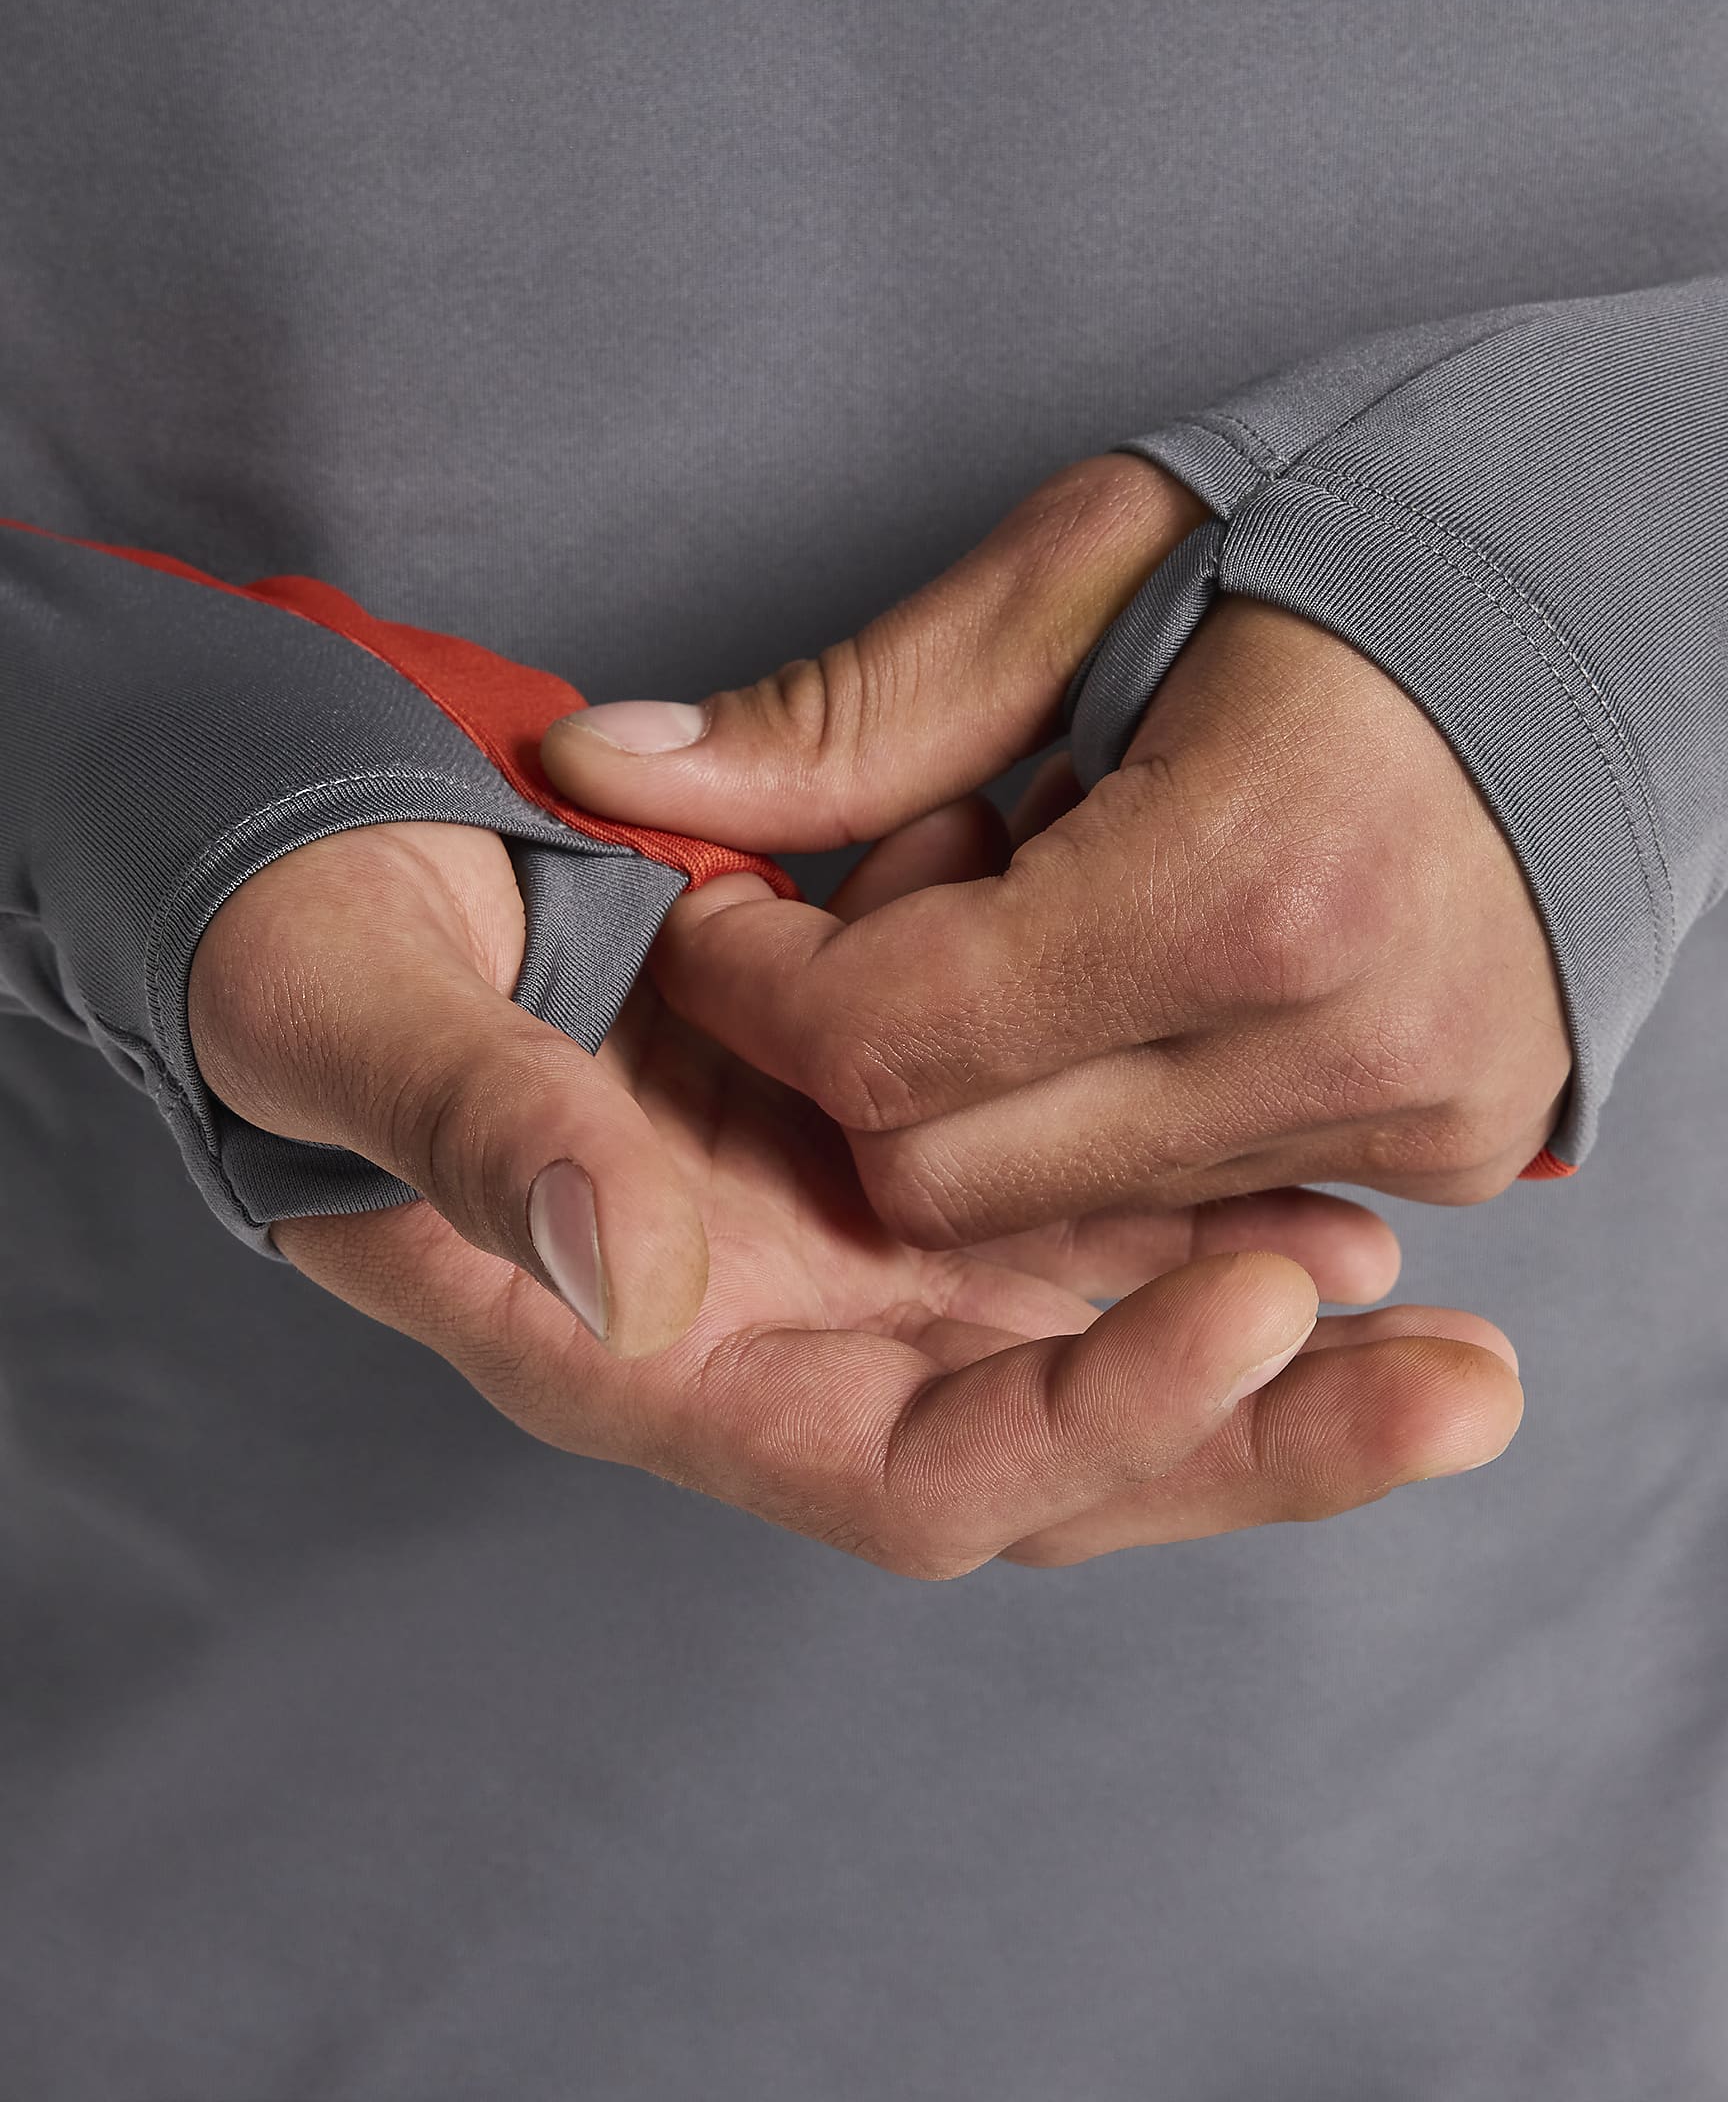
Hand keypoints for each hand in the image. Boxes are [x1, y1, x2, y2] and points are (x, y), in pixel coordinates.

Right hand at [187, 819, 1519, 1571]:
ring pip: (1082, 1328)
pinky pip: (1058, 1203)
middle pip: (1053, 1442)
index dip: (1090, 1421)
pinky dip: (1184, 1195)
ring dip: (1262, 1324)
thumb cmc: (309, 960)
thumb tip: (624, 1263)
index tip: (1257, 1316)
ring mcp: (835, 1245)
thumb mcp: (355, 1017)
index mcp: (643, 1355)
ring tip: (1440, 1305)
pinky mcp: (874, 1148)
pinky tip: (1314, 1170)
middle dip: (1254, 1437)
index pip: (909, 1473)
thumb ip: (472, 1135)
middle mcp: (773, 1329)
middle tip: (1459, 1394)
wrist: (341, 880)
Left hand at [539, 456, 1572, 1246]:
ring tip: (1058, 905)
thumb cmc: (1368, 532)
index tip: (728, 909)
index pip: (890, 1046)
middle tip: (907, 893)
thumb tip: (606, 776)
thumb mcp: (1093, 573)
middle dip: (859, 1058)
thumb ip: (846, 717)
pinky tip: (1144, 973)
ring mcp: (1407, 1123)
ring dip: (986, 1085)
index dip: (756, 988)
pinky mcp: (1440, 1156)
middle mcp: (1342, 1045)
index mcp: (1249, 880)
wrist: (1650, 582)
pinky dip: (1101, 1114)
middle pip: (945, 1176)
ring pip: (1052, 1209)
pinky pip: (1176, 1197)